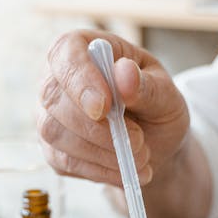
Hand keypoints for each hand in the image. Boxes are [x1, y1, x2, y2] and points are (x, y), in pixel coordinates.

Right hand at [38, 30, 190, 186]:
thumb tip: (124, 72)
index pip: (66, 52)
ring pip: (55, 133)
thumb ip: (147, 85)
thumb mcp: (167, 95)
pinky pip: (63, 161)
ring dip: (101, 152)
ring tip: (141, 157)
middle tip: (139, 142)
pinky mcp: (52, 148)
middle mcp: (58, 78)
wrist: (156, 144)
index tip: (105, 107)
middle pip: (54, 98)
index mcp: (85, 48)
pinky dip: (99, 170)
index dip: (80, 79)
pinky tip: (125, 170)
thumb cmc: (158, 107)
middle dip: (97, 127)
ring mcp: (50, 114)